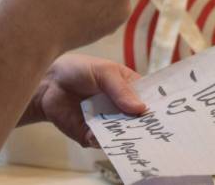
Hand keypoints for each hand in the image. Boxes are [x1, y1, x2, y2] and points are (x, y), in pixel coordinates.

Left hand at [24, 53, 146, 146]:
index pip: (149, 100)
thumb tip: (140, 108)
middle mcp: (121, 109)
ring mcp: (107, 124)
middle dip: (144, 127)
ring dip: (125, 137)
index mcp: (129, 89)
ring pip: (122, 136)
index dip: (157, 108)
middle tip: (151, 131)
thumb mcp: (103, 71)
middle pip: (138, 122)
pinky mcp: (91, 136)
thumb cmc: (78, 70)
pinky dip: (103, 141)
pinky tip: (100, 135)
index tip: (167, 116)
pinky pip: (102, 143)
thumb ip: (120, 89)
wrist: (47, 83)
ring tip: (128, 136)